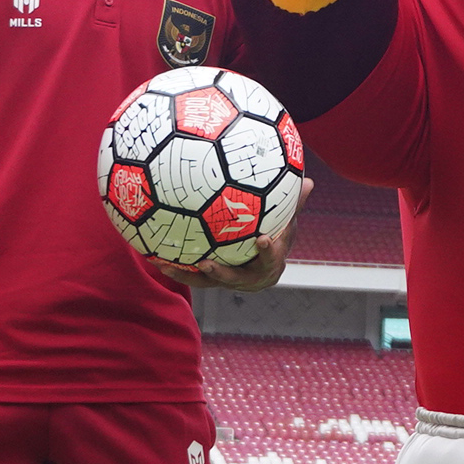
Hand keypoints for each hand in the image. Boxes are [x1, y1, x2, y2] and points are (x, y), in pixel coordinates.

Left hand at [149, 182, 306, 290]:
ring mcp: (227, 281)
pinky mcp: (210, 280)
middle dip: (221, 273)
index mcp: (269, 265)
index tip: (264, 239)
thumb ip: (294, 205)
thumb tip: (310, 181)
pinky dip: (173, 266)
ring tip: (164, 263)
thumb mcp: (286, 223)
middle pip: (234, 279)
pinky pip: (190, 275)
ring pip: (206, 282)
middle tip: (207, 262)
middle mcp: (248, 279)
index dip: (268, 252)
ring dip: (185, 274)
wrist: (262, 266)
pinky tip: (152, 254)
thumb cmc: (276, 238)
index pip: (270, 259)